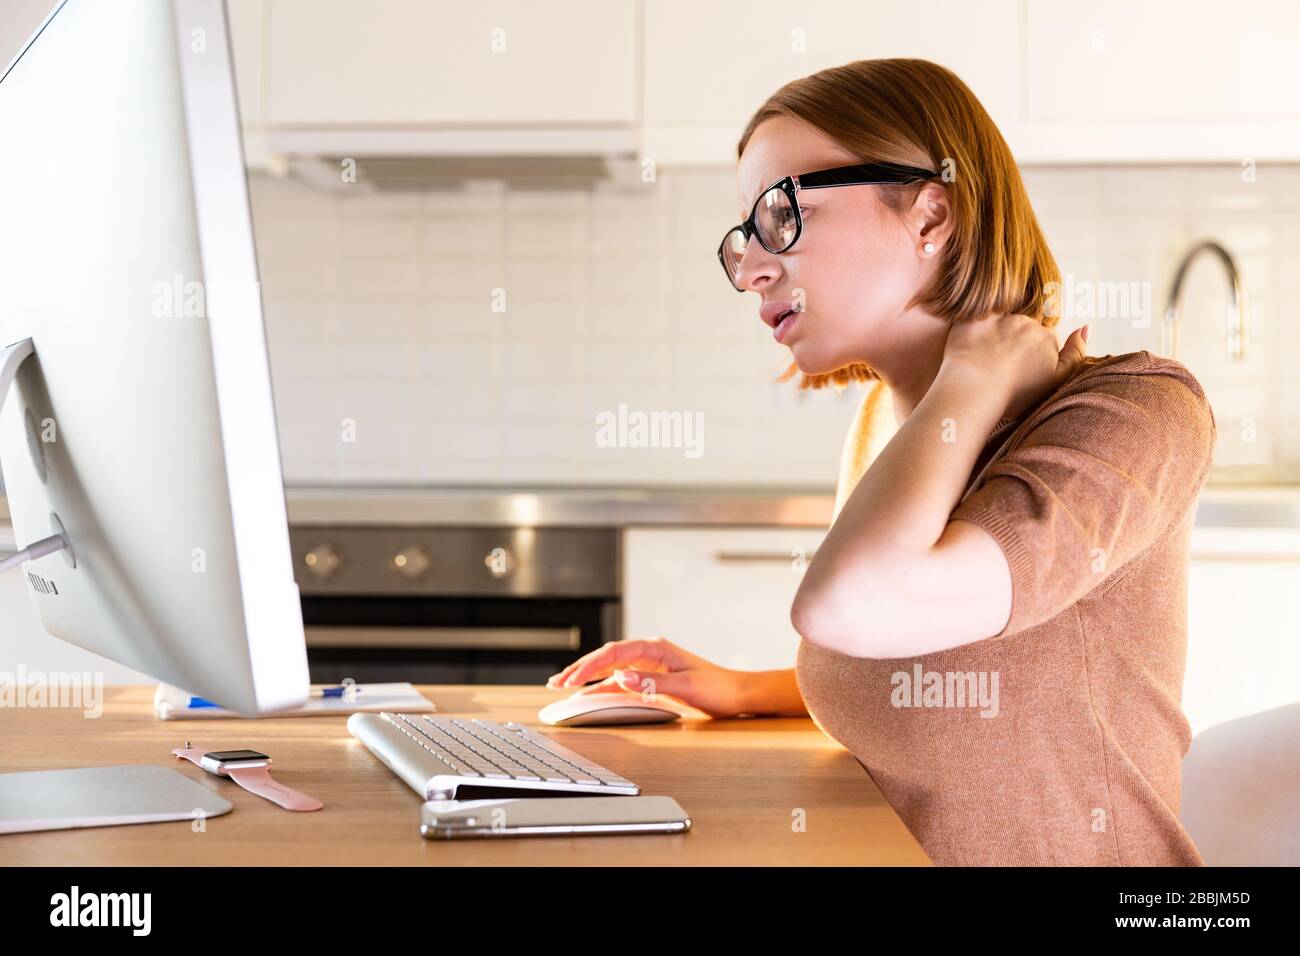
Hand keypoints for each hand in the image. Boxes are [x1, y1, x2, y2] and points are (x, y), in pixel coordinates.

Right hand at [545, 637, 747, 717]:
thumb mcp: (686, 685)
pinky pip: (619, 682)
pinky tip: (586, 696)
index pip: (614, 653)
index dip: (589, 665)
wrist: (736, 694)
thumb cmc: (716, 688)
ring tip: (561, 686)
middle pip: (606, 658)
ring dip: (586, 678)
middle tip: (556, 683)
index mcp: (656, 648)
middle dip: (580, 669)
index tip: (572, 679)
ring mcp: (648, 666)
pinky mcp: (650, 680)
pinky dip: (601, 688)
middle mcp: (649, 654)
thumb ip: (652, 682)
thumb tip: (621, 677)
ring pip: (609, 670)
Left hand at [939, 314, 1089, 422]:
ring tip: (980, 358)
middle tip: (998, 364)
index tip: (1019, 368)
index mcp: (1046, 337)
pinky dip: (972, 329)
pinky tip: (967, 346)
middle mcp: (1026, 322)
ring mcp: (999, 319)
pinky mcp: (973, 320)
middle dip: (1013, 340)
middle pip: (1021, 326)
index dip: (1031, 352)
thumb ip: (1075, 354)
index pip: (1042, 337)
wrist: (975, 394)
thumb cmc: (1014, 395)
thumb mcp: (1055, 380)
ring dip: (992, 334)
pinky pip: (974, 316)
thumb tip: (1086, 327)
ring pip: (999, 320)